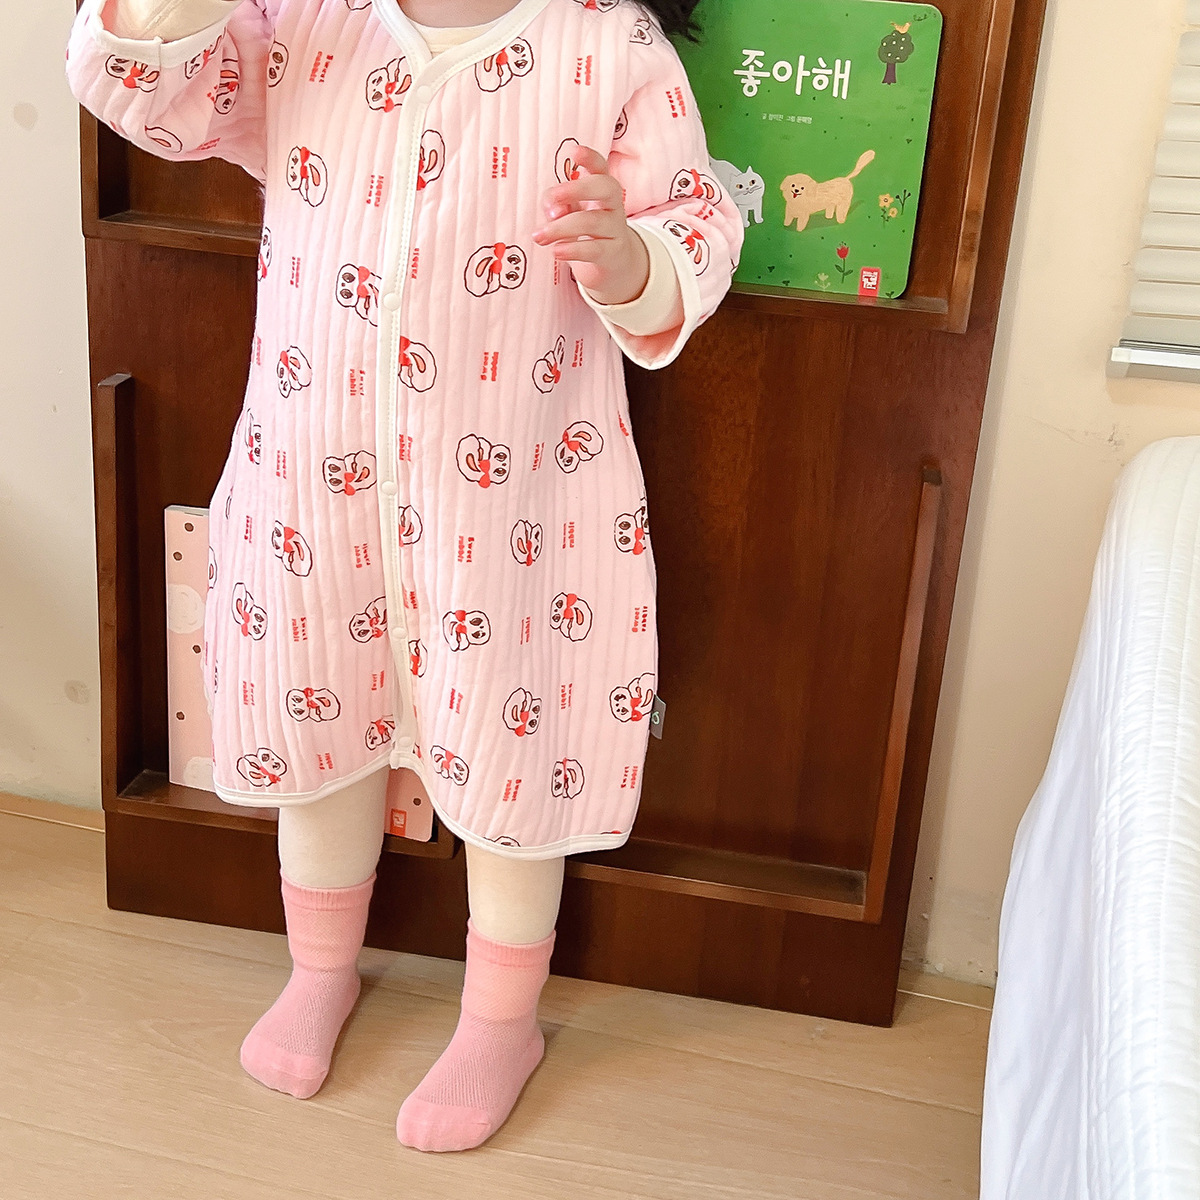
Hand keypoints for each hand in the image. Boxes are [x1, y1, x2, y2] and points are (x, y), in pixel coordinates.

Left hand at [533, 145, 649, 305]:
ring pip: (592, 222)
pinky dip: (573, 249)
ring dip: (562, 227)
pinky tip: (557, 251)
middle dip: (577, 189)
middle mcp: (613, 204)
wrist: (613, 262)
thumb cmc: (585, 230)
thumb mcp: (568, 212)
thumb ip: (556, 204)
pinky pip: (595, 249)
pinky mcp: (613, 252)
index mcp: (601, 187)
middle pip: (604, 187)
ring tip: (540, 236)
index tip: (573, 152)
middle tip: (553, 197)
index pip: (600, 166)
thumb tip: (555, 211)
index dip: (589, 157)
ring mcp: (615, 228)